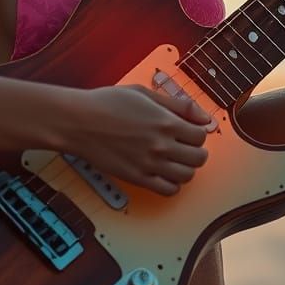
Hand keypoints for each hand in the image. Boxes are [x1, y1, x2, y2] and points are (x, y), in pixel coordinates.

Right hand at [67, 84, 212, 196]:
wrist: (78, 122)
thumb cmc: (107, 103)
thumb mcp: (145, 94)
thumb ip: (178, 105)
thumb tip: (205, 118)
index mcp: (166, 122)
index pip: (201, 136)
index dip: (196, 133)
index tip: (187, 131)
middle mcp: (161, 145)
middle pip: (199, 158)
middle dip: (195, 151)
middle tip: (184, 146)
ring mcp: (149, 164)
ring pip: (187, 176)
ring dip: (185, 168)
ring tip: (173, 159)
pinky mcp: (137, 178)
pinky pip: (168, 190)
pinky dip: (172, 184)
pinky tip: (163, 172)